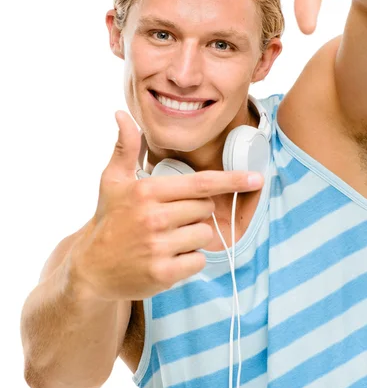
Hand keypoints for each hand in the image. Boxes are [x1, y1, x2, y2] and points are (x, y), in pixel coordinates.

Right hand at [72, 110, 263, 300]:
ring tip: (168, 239)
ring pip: (204, 234)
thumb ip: (125, 147)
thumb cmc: (108, 220)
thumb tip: (121, 114)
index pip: (199, 183)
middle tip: (170, 218)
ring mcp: (158, 247)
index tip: (255, 178)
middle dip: (196, 211)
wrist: (91, 269)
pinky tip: (168, 257)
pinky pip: (198, 260)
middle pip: (205, 208)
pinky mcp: (163, 273)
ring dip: (194, 236)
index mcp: (146, 191)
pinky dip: (190, 259)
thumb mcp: (113, 180)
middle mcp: (153, 217)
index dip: (230, 180)